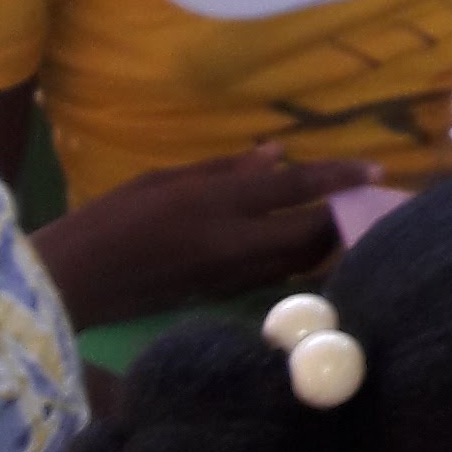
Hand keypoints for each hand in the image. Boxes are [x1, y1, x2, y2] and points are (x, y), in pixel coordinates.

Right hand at [33, 146, 379, 324]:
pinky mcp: (226, 297)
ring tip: (342, 220)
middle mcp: (233, 244)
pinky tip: (304, 244)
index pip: (294, 188)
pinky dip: (300, 259)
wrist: (76, 282)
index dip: (338, 178)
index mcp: (216, 205)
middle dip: (342, 220)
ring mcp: (232, 277)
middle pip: (311, 236)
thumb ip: (225, 169)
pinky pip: (278, 276)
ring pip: (300, 261)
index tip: (375, 169)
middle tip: (363, 201)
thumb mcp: (166, 179)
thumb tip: (277, 155)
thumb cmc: (112, 219)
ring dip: (326, 242)